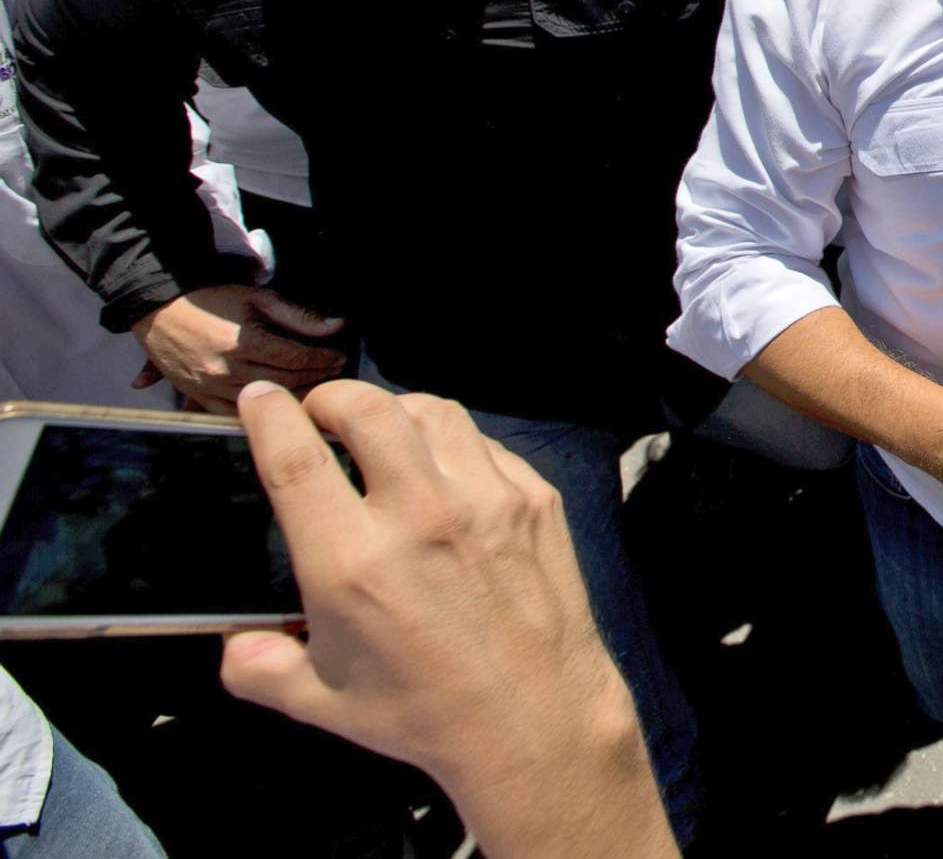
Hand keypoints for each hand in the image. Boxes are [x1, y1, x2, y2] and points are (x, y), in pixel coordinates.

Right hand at [132, 284, 345, 410]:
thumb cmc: (212, 300)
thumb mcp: (257, 298)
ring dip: (293, 400)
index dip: (323, 360)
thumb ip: (298, 315)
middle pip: (284, 384)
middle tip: (334, 374)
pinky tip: (278, 409)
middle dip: (315, 379)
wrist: (159, 310)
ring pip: (262, 404)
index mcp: (244, 343)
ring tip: (315, 391)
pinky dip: (259, 415)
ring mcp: (211, 388)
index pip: (297, 359)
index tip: (340, 358)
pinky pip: (234, 415)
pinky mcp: (198, 397)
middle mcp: (228, 370)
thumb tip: (337, 325)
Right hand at [223, 382, 678, 858]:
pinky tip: (443, 467)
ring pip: (434, 411)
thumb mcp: (318, 701)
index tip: (259, 398)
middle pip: (368, 409)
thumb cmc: (422, 713)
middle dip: (333, 397)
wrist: (534, 720)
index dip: (270, 415)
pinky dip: (453, 442)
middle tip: (321, 413)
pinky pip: (485, 443)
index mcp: (351, 562)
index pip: (296, 457)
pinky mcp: (535, 499)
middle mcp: (419, 516)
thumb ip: (259, 665)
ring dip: (396, 409)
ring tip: (382, 430)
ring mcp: (485, 500)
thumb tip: (233, 641)